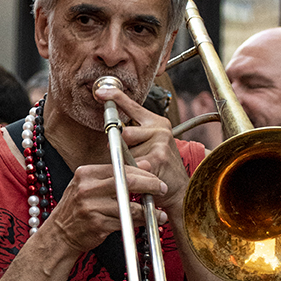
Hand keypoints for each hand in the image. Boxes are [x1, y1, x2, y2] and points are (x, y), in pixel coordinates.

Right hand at [46, 161, 167, 256]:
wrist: (59, 234)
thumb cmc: (77, 209)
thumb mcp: (87, 187)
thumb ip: (111, 178)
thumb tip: (143, 168)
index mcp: (86, 173)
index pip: (120, 167)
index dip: (142, 172)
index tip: (154, 178)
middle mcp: (87, 188)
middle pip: (127, 181)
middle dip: (150, 184)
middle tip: (162, 189)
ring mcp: (91, 207)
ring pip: (129, 205)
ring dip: (148, 209)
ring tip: (158, 212)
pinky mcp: (97, 224)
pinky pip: (125, 222)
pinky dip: (139, 222)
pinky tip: (146, 222)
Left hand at [93, 84, 189, 216]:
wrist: (180, 189)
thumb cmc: (161, 168)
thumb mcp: (150, 145)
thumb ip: (134, 135)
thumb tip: (112, 134)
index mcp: (156, 123)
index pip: (133, 106)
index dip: (115, 96)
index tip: (100, 91)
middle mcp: (160, 129)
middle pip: (124, 133)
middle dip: (121, 148)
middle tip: (132, 159)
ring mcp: (159, 143)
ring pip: (126, 151)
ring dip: (128, 163)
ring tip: (142, 169)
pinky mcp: (157, 158)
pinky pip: (131, 165)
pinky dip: (132, 173)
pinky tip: (145, 177)